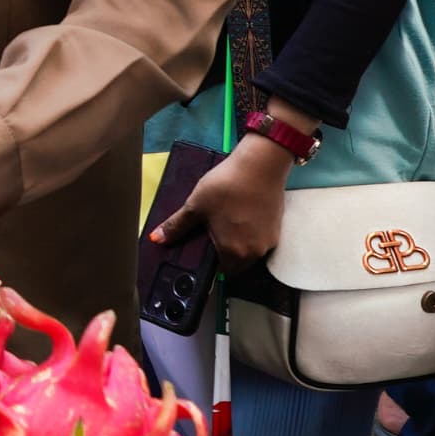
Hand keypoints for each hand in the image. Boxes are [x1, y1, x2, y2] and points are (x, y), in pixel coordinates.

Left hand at [154, 132, 296, 263]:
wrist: (260, 164)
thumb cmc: (226, 186)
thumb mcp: (195, 205)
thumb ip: (177, 226)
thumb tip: (156, 240)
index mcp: (234, 252)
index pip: (221, 271)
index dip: (210, 261)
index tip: (204, 247)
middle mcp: (255, 253)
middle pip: (236, 263)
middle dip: (224, 253)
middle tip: (213, 231)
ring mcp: (269, 241)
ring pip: (249, 251)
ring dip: (238, 243)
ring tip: (226, 221)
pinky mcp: (278, 228)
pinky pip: (260, 239)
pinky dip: (250, 233)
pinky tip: (241, 215)